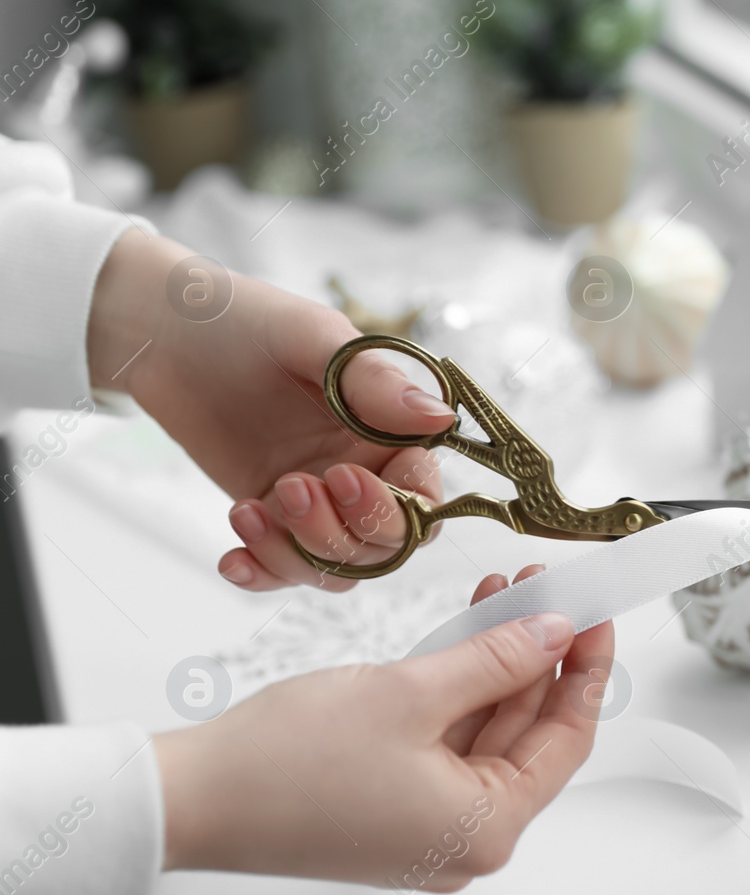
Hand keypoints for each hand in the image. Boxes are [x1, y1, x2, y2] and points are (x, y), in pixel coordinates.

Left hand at [86, 232, 454, 591]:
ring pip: (340, 566)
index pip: (425, 494)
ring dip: (298, 554)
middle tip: (292, 486)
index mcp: (391, 429)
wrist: (164, 332)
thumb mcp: (311, 338)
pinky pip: (285, 569)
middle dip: (344, 531)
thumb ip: (375, 382)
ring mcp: (319, 498)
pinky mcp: (272, 514)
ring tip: (247, 510)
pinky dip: (264, 574)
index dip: (397, 503)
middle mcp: (366, 469)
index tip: (344, 474)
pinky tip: (233, 556)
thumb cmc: (245, 319)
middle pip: (388, 542)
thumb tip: (440, 417)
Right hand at [153, 566, 615, 886]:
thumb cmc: (289, 762)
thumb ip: (496, 659)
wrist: (190, 798)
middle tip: (548, 585)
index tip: (598, 610)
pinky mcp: (394, 806)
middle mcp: (466, 838)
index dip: (587, 667)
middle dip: (539, 652)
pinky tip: (468, 628)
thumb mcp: (411, 693)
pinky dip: (458, 686)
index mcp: (487, 827)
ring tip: (508, 590)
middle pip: (527, 732)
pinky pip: (446, 740)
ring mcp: (428, 824)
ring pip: (486, 730)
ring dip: (497, 660)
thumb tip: (557, 631)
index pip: (567, 737)